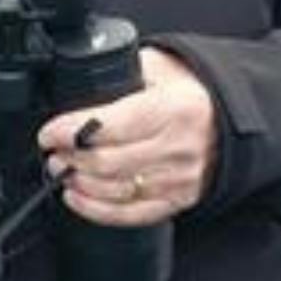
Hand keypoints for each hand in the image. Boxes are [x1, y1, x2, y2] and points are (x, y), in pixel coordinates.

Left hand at [37, 47, 217, 225]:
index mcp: (172, 109)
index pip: (112, 126)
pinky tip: (77, 198)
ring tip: (61, 170)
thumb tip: (79, 82)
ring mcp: (179, 178)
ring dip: (79, 182)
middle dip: (70, 158)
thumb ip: (122, 72)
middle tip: (52, 150)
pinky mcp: (178, 200)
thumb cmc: (191, 90)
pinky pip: (132, 214)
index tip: (49, 132)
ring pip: (116, 190)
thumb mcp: (159, 66)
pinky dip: (98, 210)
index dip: (72, 131)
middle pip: (108, 162)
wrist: (231, 117)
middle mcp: (178, 147)